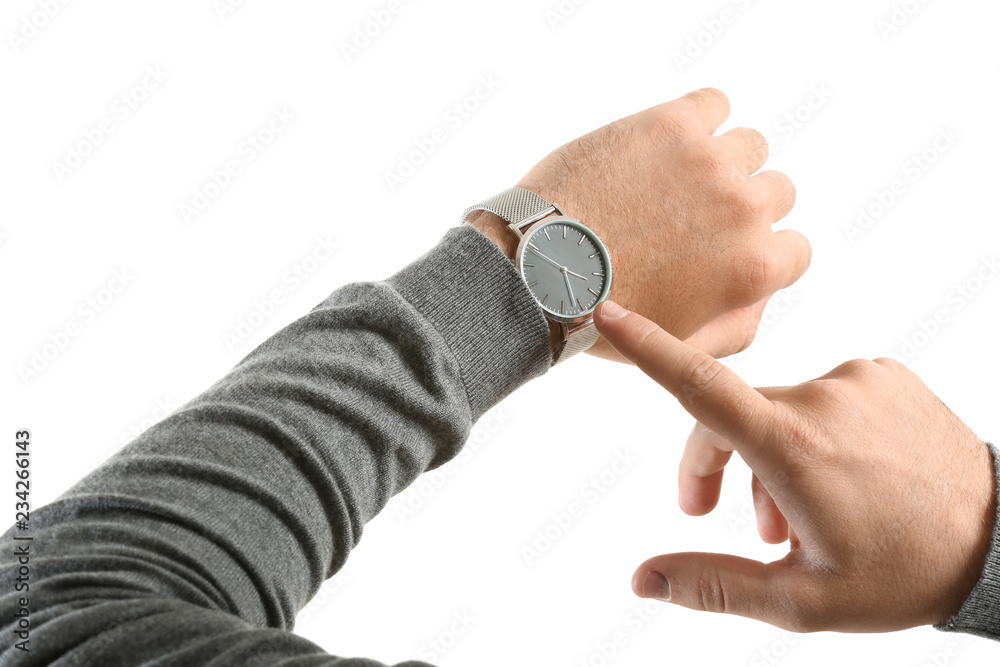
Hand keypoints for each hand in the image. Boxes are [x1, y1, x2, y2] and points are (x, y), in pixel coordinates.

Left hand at [471, 88, 809, 361]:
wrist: (538, 266)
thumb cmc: (601, 315)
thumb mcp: (679, 347)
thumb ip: (738, 327)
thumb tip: (764, 294)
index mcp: (754, 269)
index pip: (796, 248)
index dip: (759, 250)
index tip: (723, 249)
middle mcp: (745, 210)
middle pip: (776, 191)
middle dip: (740, 206)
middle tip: (692, 216)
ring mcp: (711, 162)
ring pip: (749, 146)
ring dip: (721, 161)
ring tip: (674, 179)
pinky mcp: (672, 124)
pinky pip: (714, 103)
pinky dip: (698, 118)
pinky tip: (667, 142)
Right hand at [594, 301, 996, 632]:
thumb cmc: (902, 576)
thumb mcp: (802, 600)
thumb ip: (714, 585)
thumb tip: (642, 578)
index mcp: (794, 449)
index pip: (701, 387)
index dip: (647, 348)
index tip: (607, 313)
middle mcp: (823, 399)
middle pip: (731, 415)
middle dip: (716, 463)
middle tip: (717, 517)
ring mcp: (858, 379)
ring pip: (778, 408)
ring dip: (770, 454)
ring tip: (797, 515)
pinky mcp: (884, 373)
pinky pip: (822, 394)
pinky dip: (813, 430)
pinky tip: (843, 473)